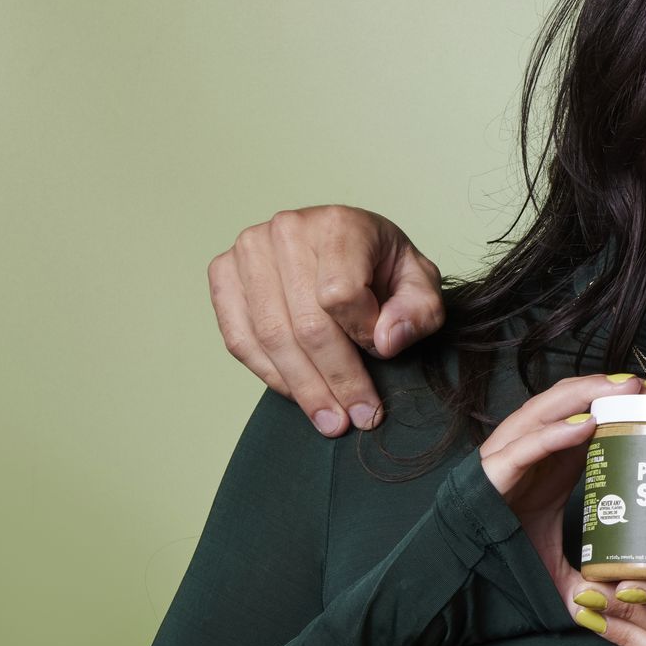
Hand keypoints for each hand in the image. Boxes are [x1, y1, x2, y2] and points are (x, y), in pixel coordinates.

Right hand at [208, 205, 443, 434]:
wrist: (348, 245)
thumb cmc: (384, 266)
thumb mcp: (421, 284)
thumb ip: (418, 312)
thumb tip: (385, 343)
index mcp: (338, 224)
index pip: (340, 294)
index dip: (362, 334)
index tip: (381, 355)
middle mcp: (287, 230)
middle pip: (305, 324)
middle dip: (336, 381)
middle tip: (358, 419)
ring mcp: (248, 251)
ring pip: (271, 338)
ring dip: (304, 389)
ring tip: (331, 422)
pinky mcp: (224, 274)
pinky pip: (239, 339)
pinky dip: (270, 376)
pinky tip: (299, 397)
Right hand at [479, 373, 645, 609]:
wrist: (454, 575)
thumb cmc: (503, 557)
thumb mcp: (559, 564)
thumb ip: (590, 579)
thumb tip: (628, 601)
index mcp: (552, 460)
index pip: (591, 416)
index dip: (624, 402)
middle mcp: (531, 448)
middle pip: (573, 402)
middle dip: (614, 389)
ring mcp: (509, 455)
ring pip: (548, 410)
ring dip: (588, 395)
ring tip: (626, 388)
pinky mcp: (492, 474)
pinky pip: (525, 446)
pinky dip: (554, 433)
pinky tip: (586, 426)